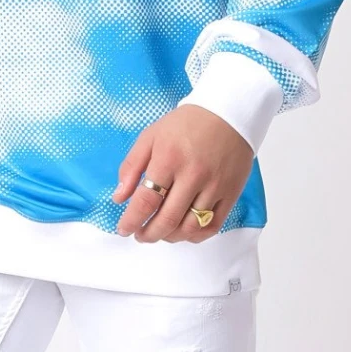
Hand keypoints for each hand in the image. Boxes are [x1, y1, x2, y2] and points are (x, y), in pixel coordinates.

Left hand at [111, 106, 252, 242]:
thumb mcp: (150, 136)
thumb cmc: (186, 125)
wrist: (228, 114)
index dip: (131, 221)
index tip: (123, 229)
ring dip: (170, 237)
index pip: (146, 200)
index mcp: (169, 159)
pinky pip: (212, 226)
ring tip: (160, 232)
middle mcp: (193, 175)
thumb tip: (119, 198)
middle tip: (140, 235)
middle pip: (168, 219)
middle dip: (148, 234)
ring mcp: (214, 186)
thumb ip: (131, 167)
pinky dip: (195, 236)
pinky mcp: (231, 193)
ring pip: (190, 227)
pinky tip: (183, 232)